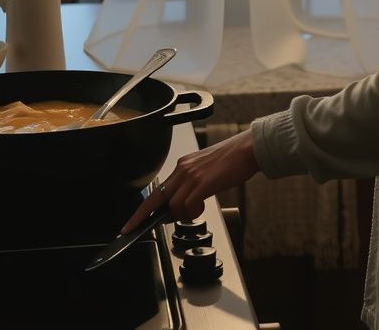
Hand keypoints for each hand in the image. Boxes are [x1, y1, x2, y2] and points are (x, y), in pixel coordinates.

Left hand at [119, 129, 259, 233]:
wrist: (248, 149)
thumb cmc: (232, 160)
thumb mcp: (205, 169)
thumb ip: (191, 184)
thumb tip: (182, 206)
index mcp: (183, 165)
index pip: (156, 190)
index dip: (142, 209)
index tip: (131, 222)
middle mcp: (183, 169)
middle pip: (156, 198)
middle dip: (142, 217)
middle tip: (133, 229)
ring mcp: (192, 176)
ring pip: (173, 205)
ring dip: (182, 215)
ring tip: (195, 211)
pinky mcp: (202, 183)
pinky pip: (188, 205)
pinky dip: (193, 212)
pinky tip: (202, 207)